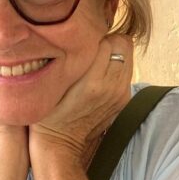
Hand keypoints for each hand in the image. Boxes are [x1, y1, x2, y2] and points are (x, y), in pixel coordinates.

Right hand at [29, 35, 132, 164]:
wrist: (61, 144)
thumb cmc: (49, 112)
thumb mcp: (53, 82)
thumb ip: (70, 58)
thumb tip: (82, 35)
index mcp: (93, 81)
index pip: (109, 40)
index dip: (95, 37)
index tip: (81, 43)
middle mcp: (112, 87)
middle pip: (124, 44)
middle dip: (109, 41)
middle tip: (91, 49)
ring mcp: (120, 94)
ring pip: (129, 56)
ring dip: (114, 54)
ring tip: (95, 62)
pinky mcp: (124, 100)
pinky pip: (126, 71)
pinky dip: (115, 68)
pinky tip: (98, 76)